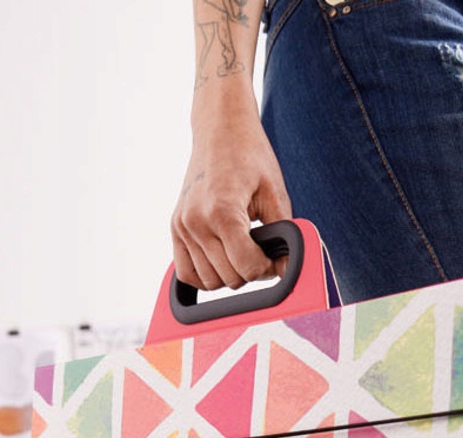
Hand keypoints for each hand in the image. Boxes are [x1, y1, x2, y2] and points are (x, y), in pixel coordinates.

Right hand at [172, 95, 291, 290]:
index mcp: (222, 211)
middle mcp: (196, 221)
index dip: (267, 269)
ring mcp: (182, 226)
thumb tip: (286, 269)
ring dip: (230, 274)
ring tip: (241, 251)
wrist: (220, 130)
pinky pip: (187, 273)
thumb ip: (282, 233)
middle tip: (261, 252)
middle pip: (229, 278)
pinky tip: (222, 259)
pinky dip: (206, 275)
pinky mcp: (175, 228)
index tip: (274, 258)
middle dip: (251, 271)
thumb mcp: (274, 192)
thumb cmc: (249, 155)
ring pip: (209, 281)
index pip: (246, 267)